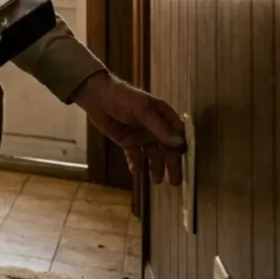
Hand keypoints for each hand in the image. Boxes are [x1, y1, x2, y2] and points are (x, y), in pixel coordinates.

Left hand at [71, 71, 185, 185]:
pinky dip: (136, 164)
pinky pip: (134, 155)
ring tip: (156, 181)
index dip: (180, 148)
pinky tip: (136, 173)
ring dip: (155, 167)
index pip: (177, 134)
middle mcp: (155, 127)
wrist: (97, 96)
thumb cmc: (123, 98)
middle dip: (171, 164)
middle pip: (166, 148)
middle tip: (174, 182)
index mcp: (163, 116)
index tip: (183, 161)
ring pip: (152, 154)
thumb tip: (179, 143)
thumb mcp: (143, 111)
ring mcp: (141, 135)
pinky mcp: (127, 141)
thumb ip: (160, 128)